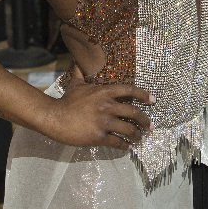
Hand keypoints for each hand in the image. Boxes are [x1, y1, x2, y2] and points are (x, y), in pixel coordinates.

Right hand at [39, 77, 154, 150]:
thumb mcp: (75, 84)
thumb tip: (77, 60)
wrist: (54, 117)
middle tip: (150, 126)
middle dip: (145, 121)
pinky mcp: (99, 136)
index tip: (153, 100)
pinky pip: (117, 142)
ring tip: (139, 138)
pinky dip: (124, 145)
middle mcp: (107, 106)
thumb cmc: (66, 101)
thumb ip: (80, 72)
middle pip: (134, 113)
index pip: (129, 91)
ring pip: (128, 129)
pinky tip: (126, 147)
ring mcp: (104, 122)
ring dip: (136, 135)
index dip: (143, 95)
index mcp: (104, 92)